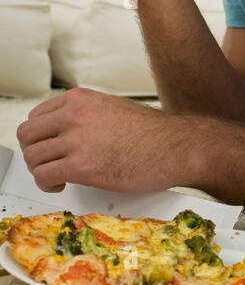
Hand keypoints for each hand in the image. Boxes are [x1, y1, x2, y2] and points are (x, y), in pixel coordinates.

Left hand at [17, 89, 189, 192]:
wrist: (176, 147)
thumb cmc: (153, 134)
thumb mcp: (112, 109)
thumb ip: (85, 116)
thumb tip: (68, 134)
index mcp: (80, 99)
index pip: (36, 116)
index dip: (40, 136)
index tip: (48, 147)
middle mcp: (73, 115)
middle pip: (27, 135)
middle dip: (34, 153)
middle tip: (48, 163)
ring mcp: (76, 139)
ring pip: (32, 157)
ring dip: (40, 170)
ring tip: (57, 177)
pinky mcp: (80, 165)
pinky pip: (44, 176)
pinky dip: (47, 184)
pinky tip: (61, 184)